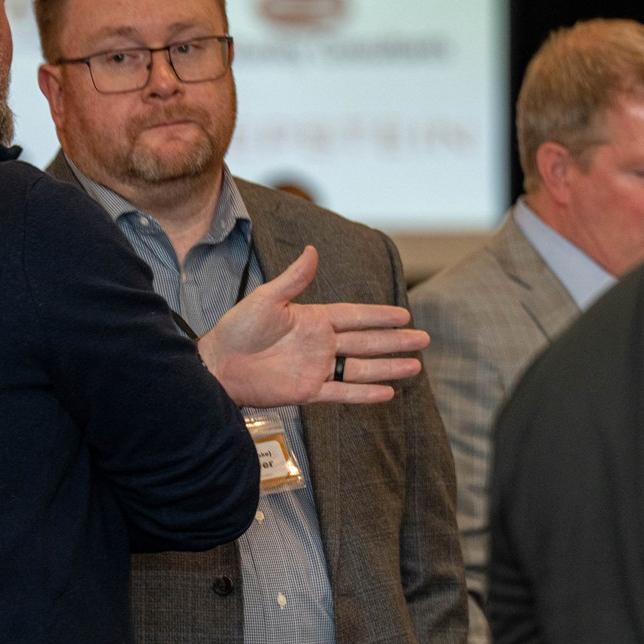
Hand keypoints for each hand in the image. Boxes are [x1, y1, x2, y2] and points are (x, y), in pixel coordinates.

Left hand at [196, 246, 427, 406]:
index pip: (355, 316)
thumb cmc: (237, 328)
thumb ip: (294, 279)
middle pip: (366, 342)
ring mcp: (316, 369)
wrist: (218, 365)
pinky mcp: (308, 391)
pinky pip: (343, 393)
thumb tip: (312, 251)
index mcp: (313, 319)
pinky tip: (387, 392)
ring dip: (388, 367)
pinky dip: (365, 393)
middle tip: (424, 340)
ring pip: (361, 368)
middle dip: (395, 341)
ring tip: (415, 366)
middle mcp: (320, 344)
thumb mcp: (266, 298)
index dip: (379, 316)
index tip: (404, 315)